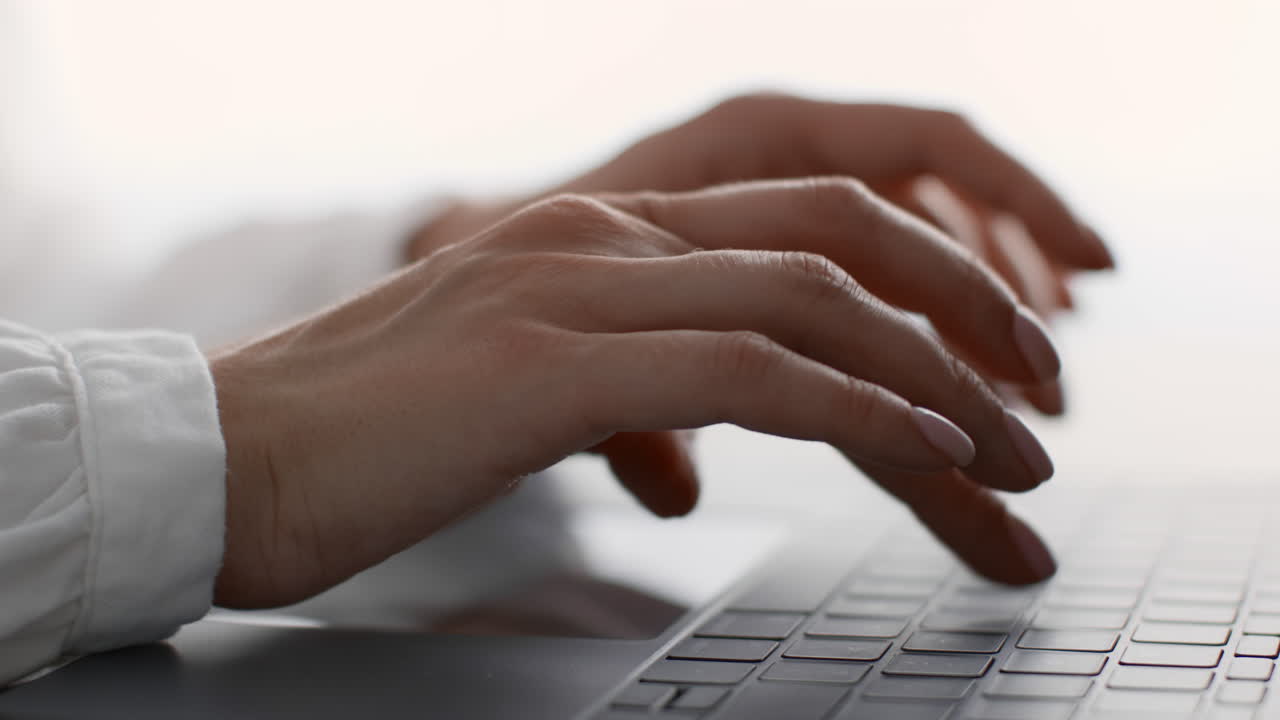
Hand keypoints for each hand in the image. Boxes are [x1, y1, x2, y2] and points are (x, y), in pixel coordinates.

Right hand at [212, 178, 1059, 607]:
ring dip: (941, 373)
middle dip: (968, 300)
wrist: (223, 452)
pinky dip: (862, 406)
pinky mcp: (558, 362)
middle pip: (840, 231)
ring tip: (1018, 445)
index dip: (919, 273)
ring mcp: (581, 285)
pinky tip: (928, 448)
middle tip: (1045, 382)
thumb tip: (693, 447)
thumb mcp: (515, 383)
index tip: (989, 349)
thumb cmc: (366, 437)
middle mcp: (603, 233)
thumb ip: (615, 381)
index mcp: (598, 230)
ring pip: (817, 296)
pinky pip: (756, 367)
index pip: (801, 220)